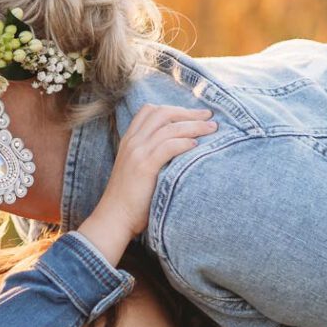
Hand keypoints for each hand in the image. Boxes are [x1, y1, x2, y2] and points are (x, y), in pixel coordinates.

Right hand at [74, 105, 215, 259]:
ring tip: (212, 129)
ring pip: (169, 127)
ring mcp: (137, 153)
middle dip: (188, 112)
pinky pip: (169, 146)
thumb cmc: (130, 199)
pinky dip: (185, 142)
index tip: (193, 114)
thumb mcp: (136, 168)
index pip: (150, 110)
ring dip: (194, 125)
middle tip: (209, 116)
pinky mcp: (144, 166)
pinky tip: (196, 145)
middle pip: (162, 113)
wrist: (114, 217)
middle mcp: (132, 142)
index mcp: (129, 140)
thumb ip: (150, 154)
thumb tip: (181, 148)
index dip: (174, 108)